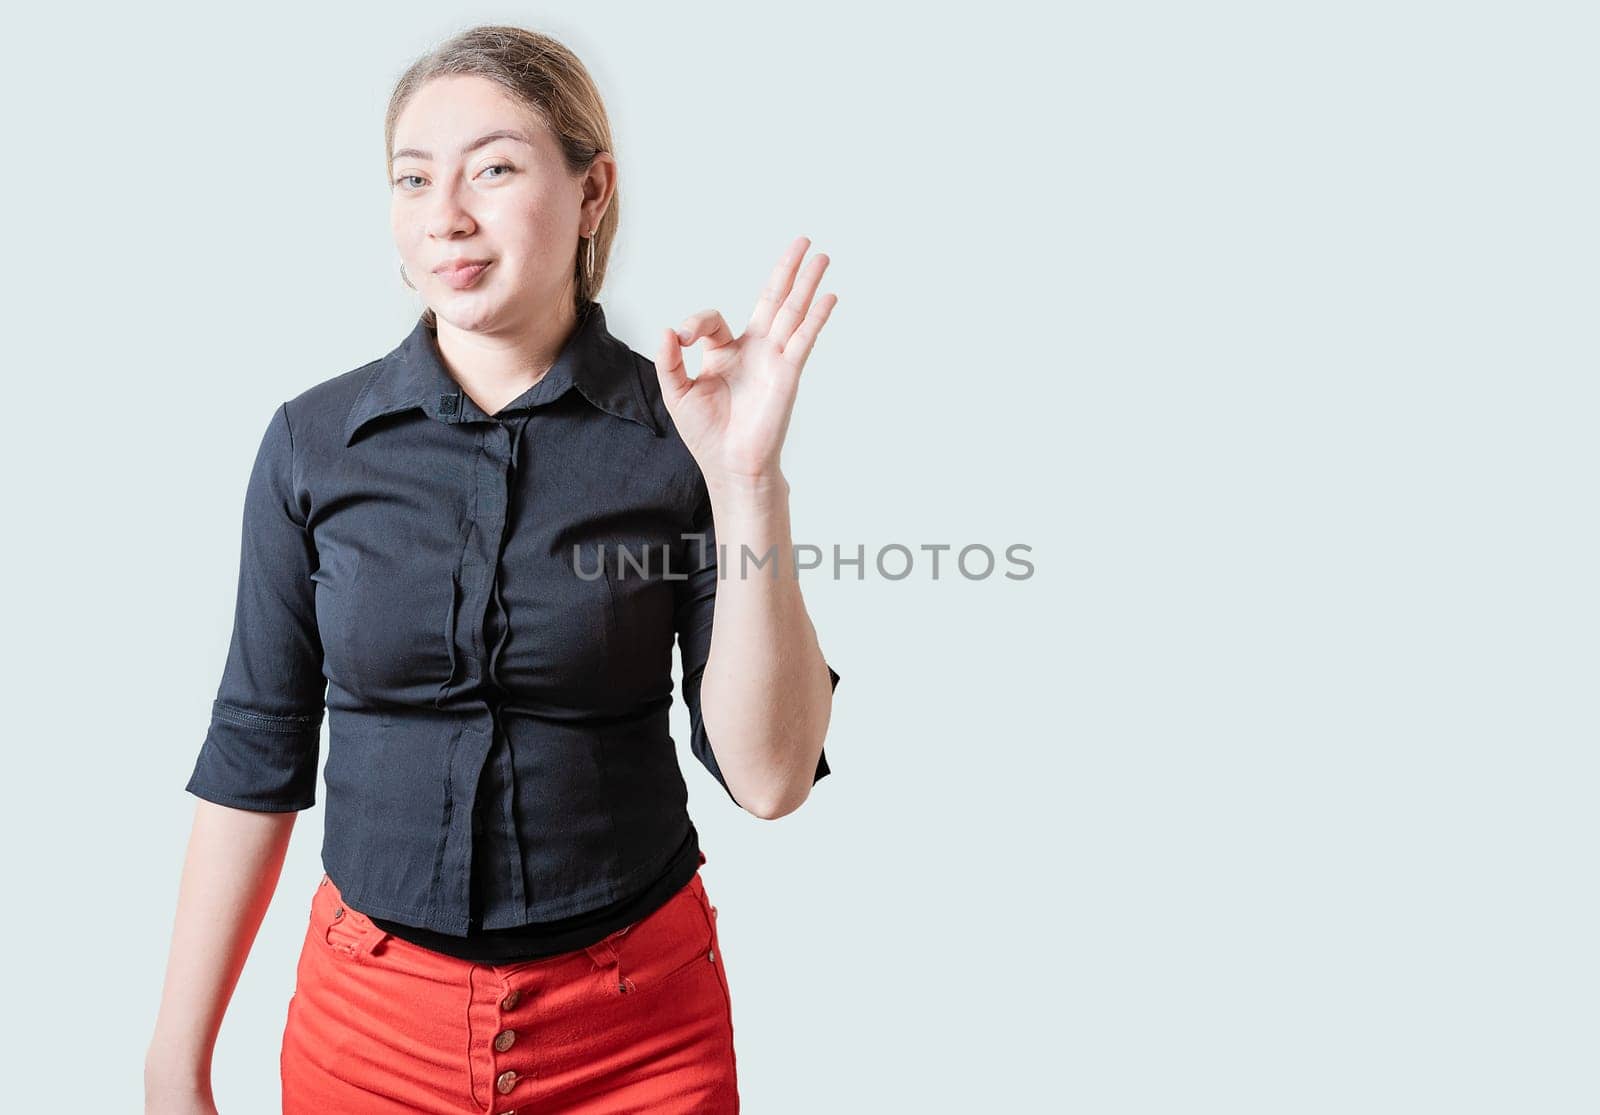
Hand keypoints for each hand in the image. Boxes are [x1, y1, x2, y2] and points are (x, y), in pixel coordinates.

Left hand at [652, 235, 836, 487]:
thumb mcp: (677, 393)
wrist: (730, 465)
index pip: (713, 320)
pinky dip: (816, 317)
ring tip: (821, 256)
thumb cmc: (706, 434)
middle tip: (801, 242)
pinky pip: (804, 339)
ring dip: (808, 283)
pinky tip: (829, 297)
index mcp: (725, 353)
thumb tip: (667, 331)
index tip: (682, 339)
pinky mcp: (787, 372)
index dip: (695, 323)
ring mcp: (773, 359)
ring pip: (792, 311)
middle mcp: (754, 350)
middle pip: (773, 299)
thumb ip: (670, 362)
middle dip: (786, 270)